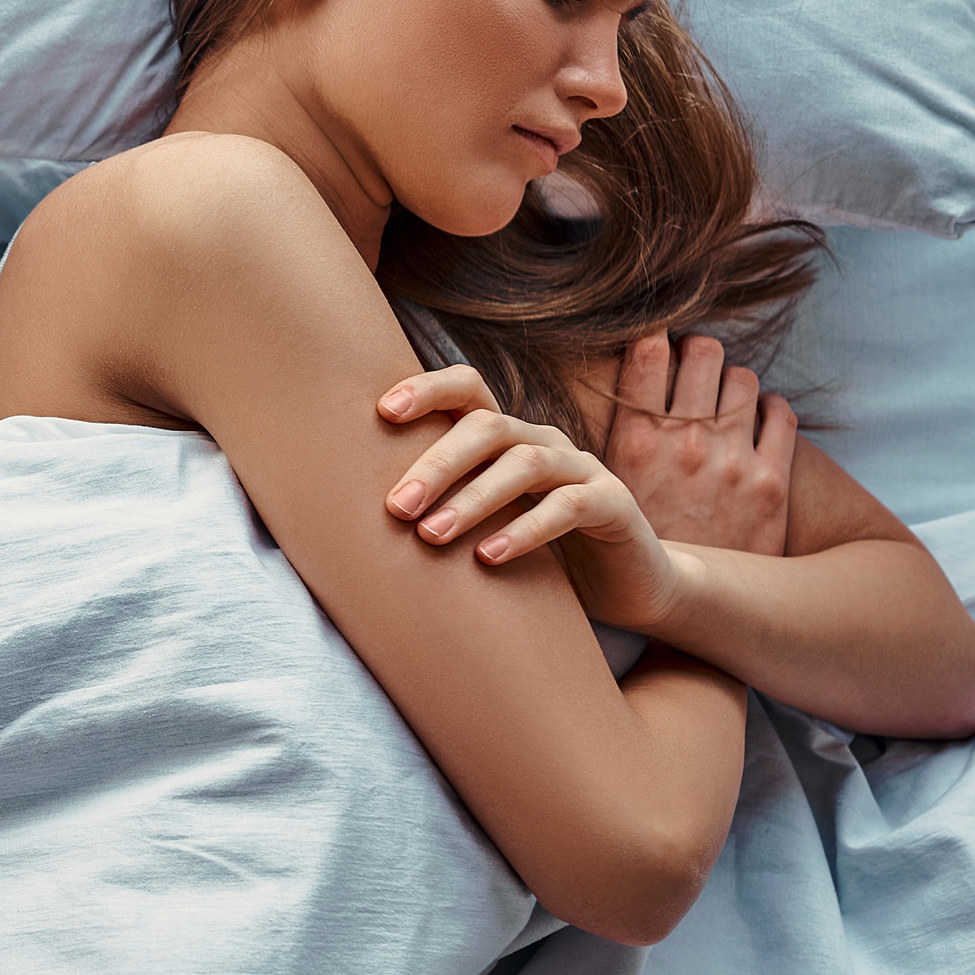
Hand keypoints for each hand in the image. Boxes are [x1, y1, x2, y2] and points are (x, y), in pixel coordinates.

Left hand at [378, 364, 681, 630]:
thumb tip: (348, 513)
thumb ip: (437, 505)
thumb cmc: (533, 552)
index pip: (467, 389)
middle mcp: (542, 441)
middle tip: (396, 508)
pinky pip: (569, 505)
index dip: (427, 389)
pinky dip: (527, 529)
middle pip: (487, 427)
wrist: (627, 585)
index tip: (382, 411)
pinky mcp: (614, 503)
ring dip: (473, 499)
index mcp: (506, 436)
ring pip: (524, 463)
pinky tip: (490, 557)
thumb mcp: (482, 524)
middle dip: (436, 464)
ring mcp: (581, 468)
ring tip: (432, 536)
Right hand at [600, 333, 795, 557]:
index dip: (655, 343)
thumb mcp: (596, 490)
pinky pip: (781, 414)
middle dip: (698, 355)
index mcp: (634, 438)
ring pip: (744, 377)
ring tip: (723, 399)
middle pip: (703, 350)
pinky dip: (769, 411)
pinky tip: (755, 424)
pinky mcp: (770, 482)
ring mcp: (731, 459)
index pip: (649, 348)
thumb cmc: (626, 548)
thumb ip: (599, 442)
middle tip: (692, 373)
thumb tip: (591, 395)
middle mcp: (685, 441)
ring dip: (732, 383)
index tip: (656, 353)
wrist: (680, 610)